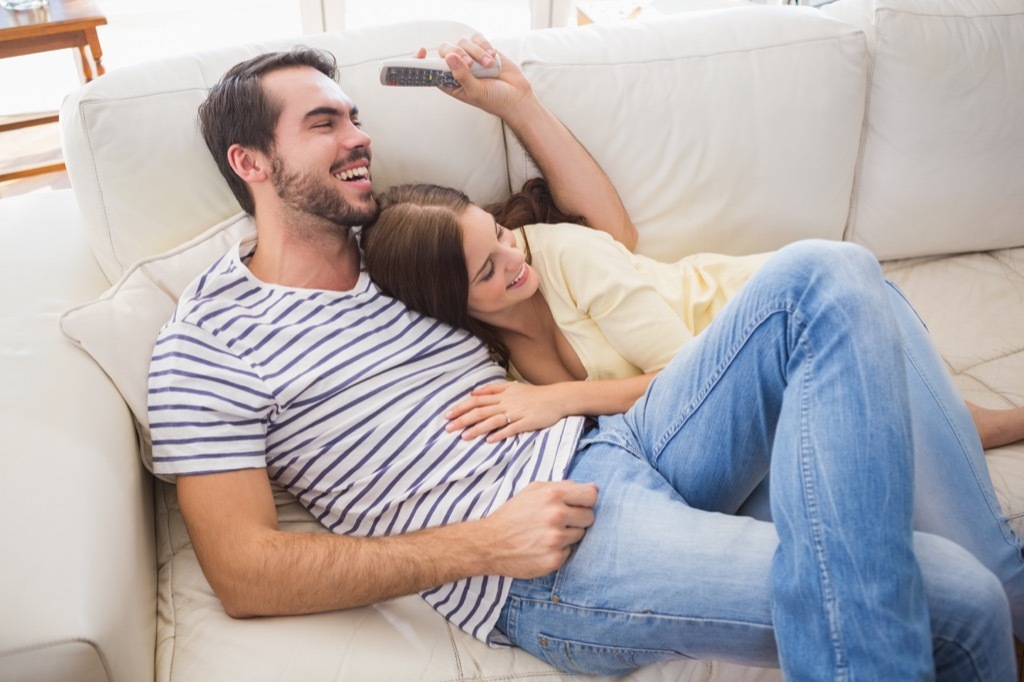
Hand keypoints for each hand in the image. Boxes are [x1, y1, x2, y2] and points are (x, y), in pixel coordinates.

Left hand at [415, 34, 532, 118]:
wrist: (516, 96)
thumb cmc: (494, 100)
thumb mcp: (475, 91)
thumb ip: (461, 75)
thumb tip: (449, 57)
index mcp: (450, 82)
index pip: (430, 69)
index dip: (422, 60)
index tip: (421, 52)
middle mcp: (458, 69)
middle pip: (446, 50)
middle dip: (458, 54)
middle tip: (471, 65)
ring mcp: (470, 58)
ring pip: (463, 43)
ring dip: (477, 54)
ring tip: (489, 66)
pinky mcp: (483, 50)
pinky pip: (477, 39)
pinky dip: (485, 47)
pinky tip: (493, 58)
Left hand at [446, 381, 568, 441]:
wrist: (557, 398)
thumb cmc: (533, 394)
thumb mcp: (512, 386)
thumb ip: (492, 388)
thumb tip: (473, 392)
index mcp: (502, 394)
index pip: (476, 400)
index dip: (461, 407)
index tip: (447, 415)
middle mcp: (507, 402)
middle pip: (481, 411)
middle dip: (463, 419)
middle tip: (448, 428)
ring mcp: (517, 412)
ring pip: (493, 420)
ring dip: (477, 429)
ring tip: (464, 437)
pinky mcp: (528, 422)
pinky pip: (512, 428)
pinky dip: (500, 434)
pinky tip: (489, 440)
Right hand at [478, 480, 597, 577]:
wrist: (489, 543)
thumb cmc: (513, 514)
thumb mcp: (533, 490)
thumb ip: (564, 486)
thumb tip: (594, 488)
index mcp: (552, 495)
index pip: (591, 496)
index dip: (586, 501)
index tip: (578, 505)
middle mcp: (556, 515)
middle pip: (589, 517)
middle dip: (578, 518)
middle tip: (559, 521)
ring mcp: (555, 539)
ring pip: (581, 535)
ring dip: (568, 534)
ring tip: (547, 533)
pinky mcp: (553, 559)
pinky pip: (570, 552)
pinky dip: (559, 550)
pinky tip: (543, 546)